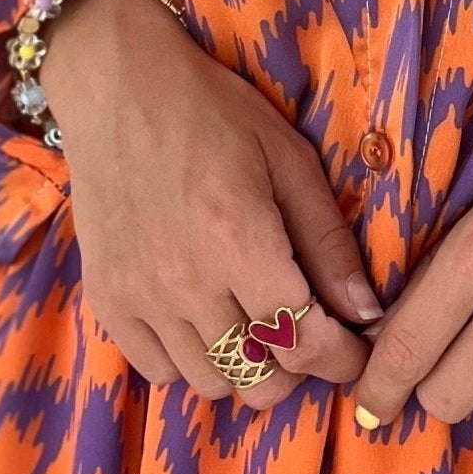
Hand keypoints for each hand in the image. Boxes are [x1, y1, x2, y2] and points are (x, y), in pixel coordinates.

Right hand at [41, 0, 383, 408]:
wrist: (118, 89)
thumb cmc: (213, 113)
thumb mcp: (289, 159)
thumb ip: (328, 240)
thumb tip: (366, 310)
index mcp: (239, 239)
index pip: (302, 340)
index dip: (340, 358)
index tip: (354, 350)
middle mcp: (185, 281)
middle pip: (258, 379)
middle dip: (297, 367)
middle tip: (306, 332)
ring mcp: (139, 297)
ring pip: (210, 384)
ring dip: (246, 368)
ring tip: (256, 326)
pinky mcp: (106, 300)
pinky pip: (157, 371)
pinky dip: (190, 362)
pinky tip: (205, 322)